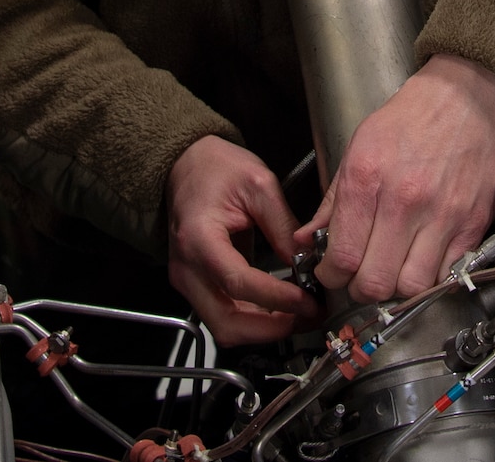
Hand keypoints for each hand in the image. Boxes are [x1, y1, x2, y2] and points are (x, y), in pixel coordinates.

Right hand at [166, 135, 317, 344]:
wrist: (186, 164)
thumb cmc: (216, 168)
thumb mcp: (259, 185)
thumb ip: (284, 227)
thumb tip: (307, 262)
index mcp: (199, 238)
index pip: (239, 282)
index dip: (277, 298)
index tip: (307, 300)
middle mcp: (187, 268)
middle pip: (227, 321)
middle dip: (272, 327)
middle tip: (308, 316)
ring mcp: (188, 280)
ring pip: (225, 327)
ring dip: (265, 329)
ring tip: (301, 315)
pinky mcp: (196, 285)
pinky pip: (224, 315)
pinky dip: (254, 321)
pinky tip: (281, 309)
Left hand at [296, 54, 494, 303]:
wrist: (471, 94)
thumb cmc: (417, 114)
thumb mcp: (360, 144)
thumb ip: (333, 199)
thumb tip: (308, 238)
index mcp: (367, 178)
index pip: (341, 256)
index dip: (331, 275)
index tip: (333, 273)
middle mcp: (404, 201)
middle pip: (375, 282)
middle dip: (361, 288)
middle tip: (361, 277)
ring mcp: (441, 215)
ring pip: (412, 287)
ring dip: (398, 288)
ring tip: (393, 270)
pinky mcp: (472, 223)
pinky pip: (446, 274)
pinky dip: (432, 277)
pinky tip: (422, 260)